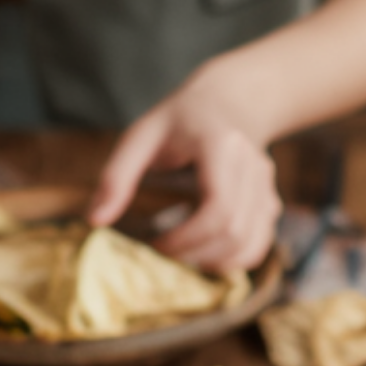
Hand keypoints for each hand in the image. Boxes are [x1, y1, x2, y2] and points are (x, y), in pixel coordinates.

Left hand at [87, 76, 279, 273]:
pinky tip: (207, 257)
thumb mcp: (140, 137)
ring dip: (214, 262)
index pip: (218, 207)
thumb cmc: (178, 122)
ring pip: (249, 242)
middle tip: (165, 252)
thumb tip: (95, 220)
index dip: (187, 237)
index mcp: (220, 145)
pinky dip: (234, 261)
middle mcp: (252, 164)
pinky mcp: (269, 200)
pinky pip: (259, 243)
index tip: (156, 244)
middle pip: (234, 230)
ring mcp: (265, 184)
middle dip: (196, 253)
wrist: (228, 103)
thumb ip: (117, 177)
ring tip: (183, 255)